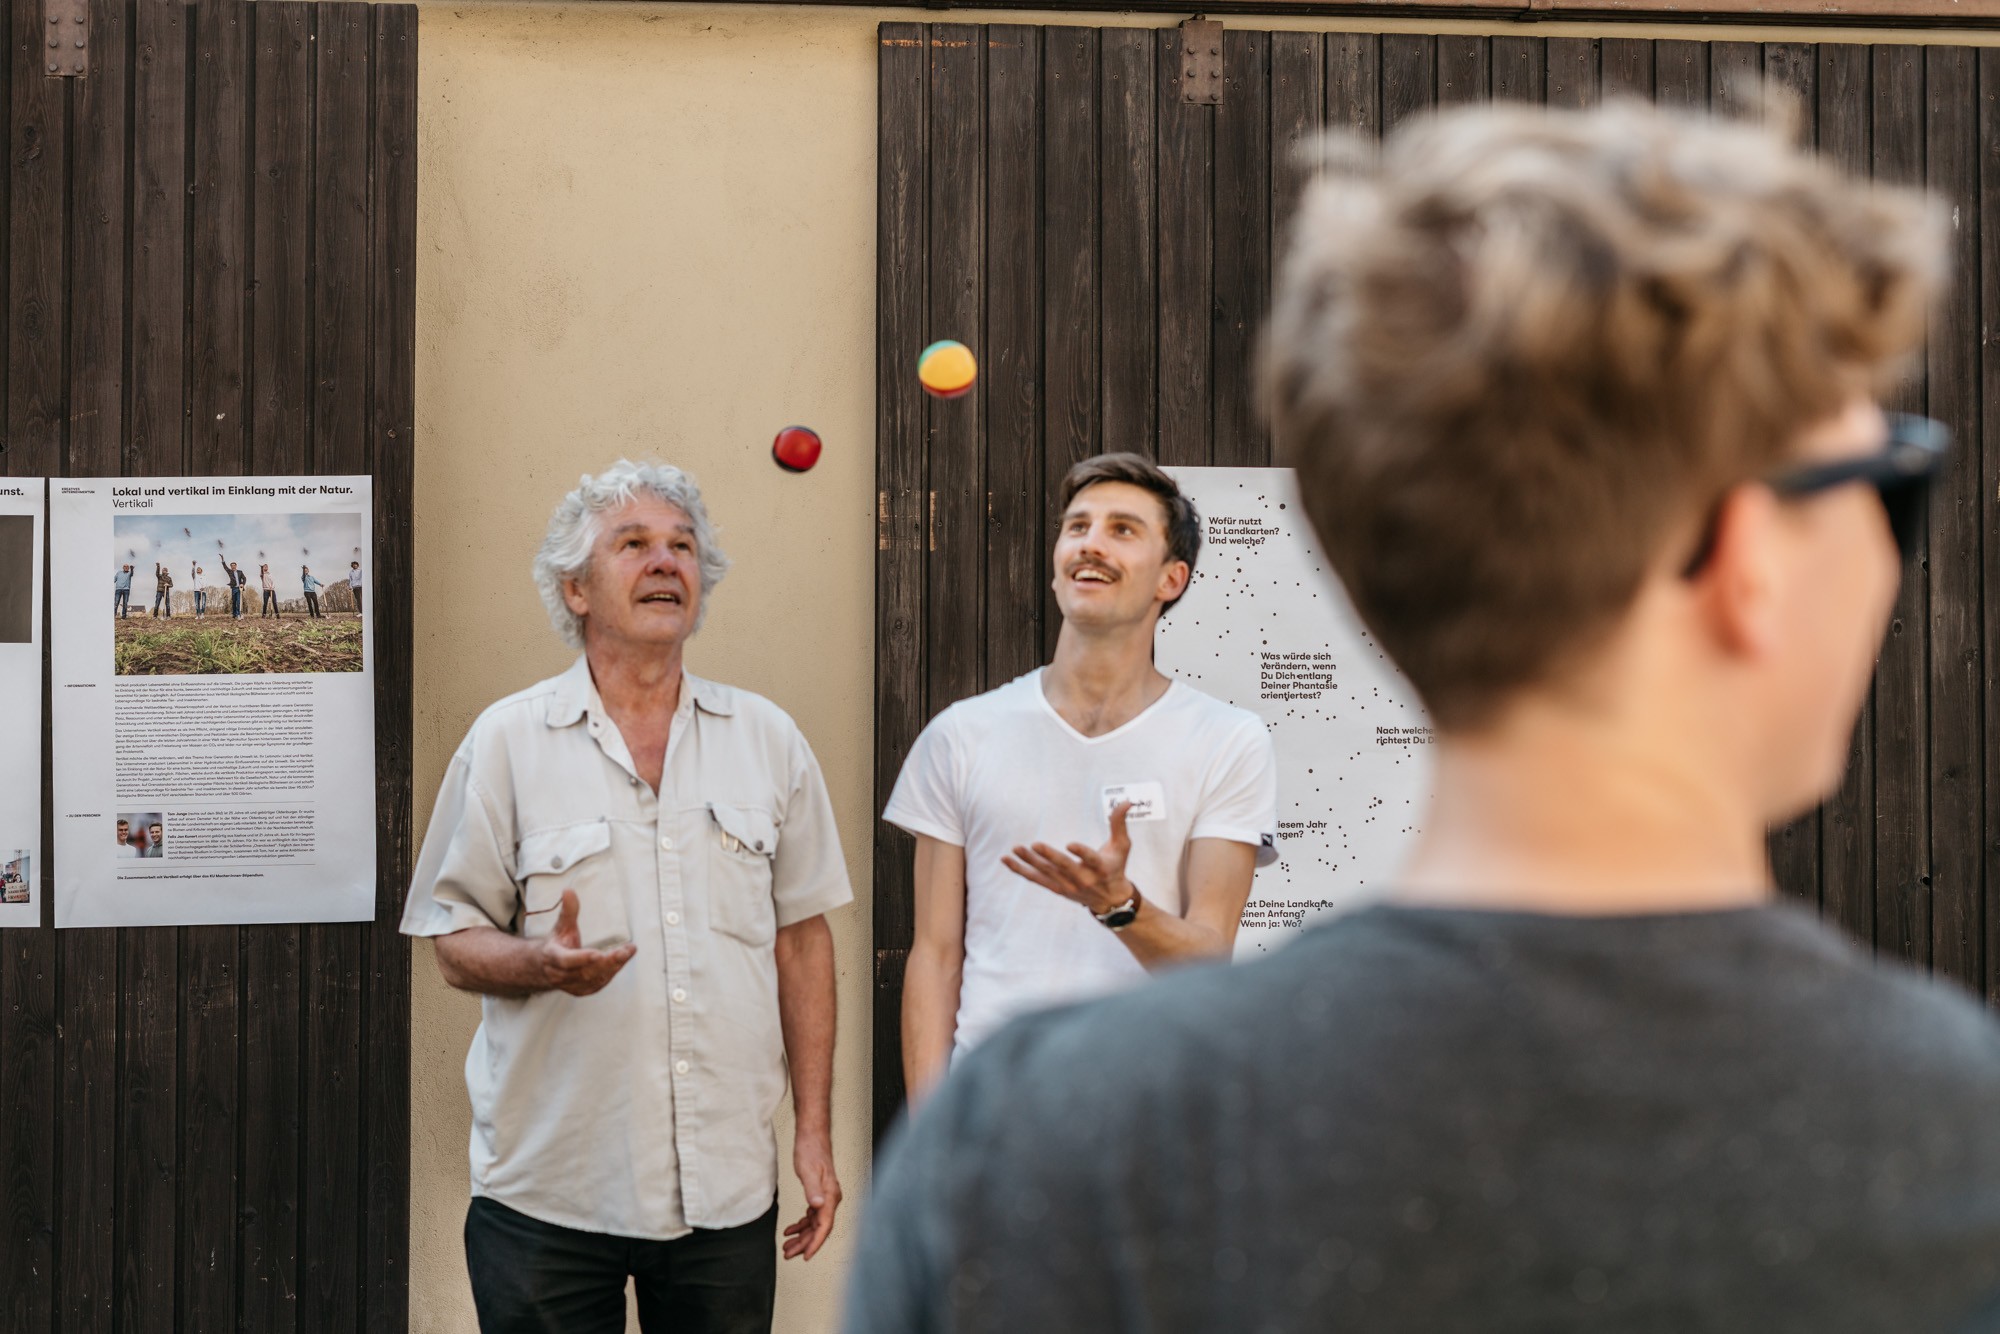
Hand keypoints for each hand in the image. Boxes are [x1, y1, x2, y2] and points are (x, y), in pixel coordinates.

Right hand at [534, 889, 635, 995]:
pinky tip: (621, 961)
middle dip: (607, 962)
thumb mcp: (561, 926)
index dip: (582, 958)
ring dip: (613, 966)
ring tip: (627, 952)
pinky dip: (611, 973)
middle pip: (586, 971)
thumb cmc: (556, 944)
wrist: (545, 967)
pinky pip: (598, 984)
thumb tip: (568, 891)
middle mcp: (560, 974)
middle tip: (624, 951)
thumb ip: (568, 910)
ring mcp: (571, 985)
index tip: (597, 954)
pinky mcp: (581, 991)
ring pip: (594, 979)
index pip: (566, 961)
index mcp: (553, 957)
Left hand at [783, 1131, 841, 1260]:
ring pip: (815, 1224)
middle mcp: (831, 1199)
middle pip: (819, 1229)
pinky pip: (812, 1216)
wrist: (812, 1136)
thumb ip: (812, 1189)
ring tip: (787, 1246)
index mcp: (831, 1196)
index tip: (806, 1256)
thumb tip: (818, 1205)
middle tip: (788, 1254)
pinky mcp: (819, 1194)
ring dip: (801, 1236)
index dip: (815, 1243)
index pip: (824, 1226)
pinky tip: (791, 1229)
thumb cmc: (811, 1150)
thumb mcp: (808, 1171)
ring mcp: (826, 1197)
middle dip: (804, 1244)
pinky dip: (801, 1224)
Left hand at [1003, 802, 1135, 915]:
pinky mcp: (1056, 889)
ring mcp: (1068, 886)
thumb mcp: (1122, 846)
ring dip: (1030, 861)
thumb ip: (1119, 823)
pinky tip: (1006, 860)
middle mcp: (1084, 879)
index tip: (1070, 844)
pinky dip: (1020, 870)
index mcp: (1101, 867)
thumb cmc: (1116, 866)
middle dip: (1049, 857)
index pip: (1091, 859)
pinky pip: (1035, 879)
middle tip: (1035, 845)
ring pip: (1046, 873)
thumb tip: (1126, 801)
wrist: (1111, 900)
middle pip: (1064, 867)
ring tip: (1016, 849)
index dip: (1081, 853)